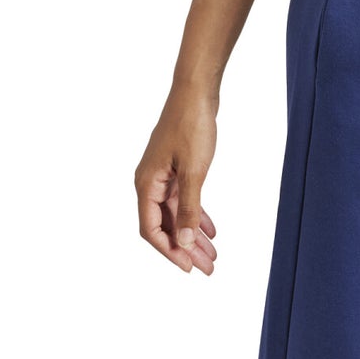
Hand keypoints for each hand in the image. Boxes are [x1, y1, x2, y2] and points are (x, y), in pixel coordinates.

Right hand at [135, 88, 219, 274]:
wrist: (196, 90)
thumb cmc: (191, 125)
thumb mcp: (194, 170)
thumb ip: (189, 208)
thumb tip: (184, 243)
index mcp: (146, 185)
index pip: (152, 230)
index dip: (170, 251)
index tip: (189, 268)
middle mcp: (150, 183)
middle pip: (166, 226)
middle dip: (186, 248)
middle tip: (208, 268)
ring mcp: (163, 175)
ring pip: (176, 214)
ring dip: (193, 234)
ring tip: (212, 254)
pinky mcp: (176, 167)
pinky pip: (184, 199)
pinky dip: (196, 214)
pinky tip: (210, 229)